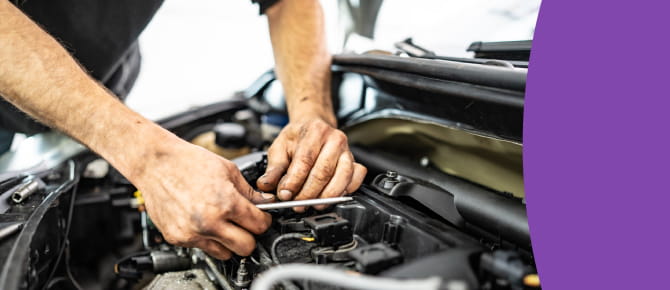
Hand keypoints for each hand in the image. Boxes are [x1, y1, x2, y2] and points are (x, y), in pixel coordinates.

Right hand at [130, 139, 272, 259]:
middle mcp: (208, 222)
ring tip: (223, 223)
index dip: (264, 220)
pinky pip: (202, 248)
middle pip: (246, 247)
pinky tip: (204, 221)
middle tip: (245, 224)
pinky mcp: (177, 238)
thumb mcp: (228, 170)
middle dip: (250, 235)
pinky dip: (208, 238)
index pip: (259, 226)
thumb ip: (249, 191)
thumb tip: (266, 202)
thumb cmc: (188, 161)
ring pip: (225, 253)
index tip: (261, 217)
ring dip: (229, 241)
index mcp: (225, 203)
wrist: (155, 163)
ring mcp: (191, 233)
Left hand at [257, 117, 366, 211]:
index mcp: (315, 131)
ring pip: (342, 178)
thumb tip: (266, 186)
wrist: (314, 126)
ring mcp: (348, 151)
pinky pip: (355, 180)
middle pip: (324, 172)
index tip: (285, 194)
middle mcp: (335, 139)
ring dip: (326, 196)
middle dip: (308, 193)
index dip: (294, 181)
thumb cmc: (298, 138)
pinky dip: (345, 192)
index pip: (305, 160)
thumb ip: (273, 168)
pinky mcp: (355, 163)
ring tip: (312, 205)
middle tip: (296, 204)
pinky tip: (331, 198)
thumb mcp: (279, 147)